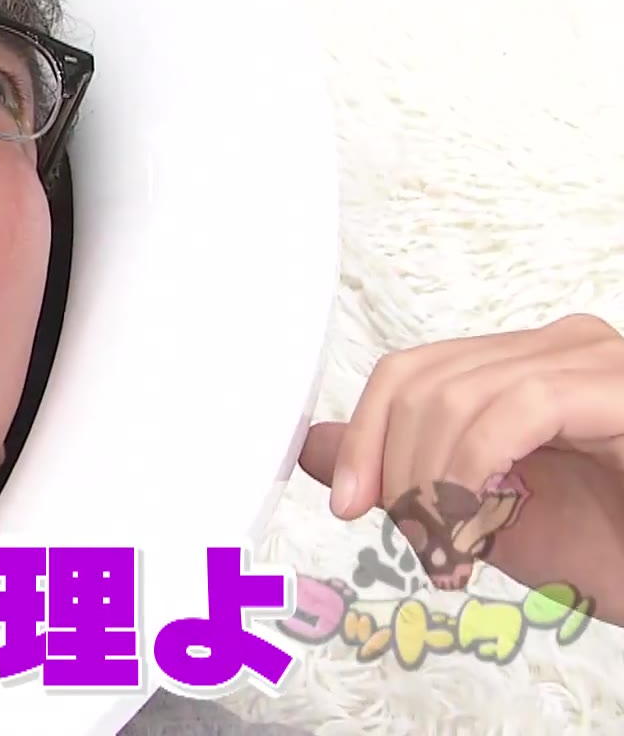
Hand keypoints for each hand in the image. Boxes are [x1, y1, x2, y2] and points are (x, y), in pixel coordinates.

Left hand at [298, 314, 623, 624]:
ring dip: (436, 489)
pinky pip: (519, 410)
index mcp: (526, 369)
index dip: (364, 436)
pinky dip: (476, 474)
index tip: (349, 504)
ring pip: (460, 395)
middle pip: (423, 382)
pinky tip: (480, 526)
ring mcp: (599, 361)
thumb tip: (312, 447)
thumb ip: (401, 475)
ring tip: (453, 554)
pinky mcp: (622, 389)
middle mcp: (563, 350)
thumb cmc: (617, 551)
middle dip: (398, 473)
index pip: (410, 372)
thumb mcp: (481, 517)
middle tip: (419, 546)